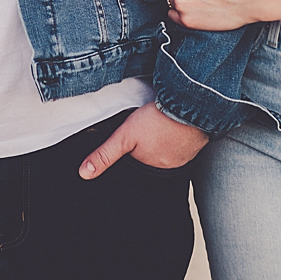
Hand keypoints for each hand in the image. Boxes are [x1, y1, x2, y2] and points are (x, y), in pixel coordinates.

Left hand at [79, 103, 207, 179]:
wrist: (191, 105)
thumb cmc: (158, 120)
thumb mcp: (124, 136)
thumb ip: (105, 154)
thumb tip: (84, 173)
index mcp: (150, 169)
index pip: (136, 167)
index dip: (132, 156)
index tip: (133, 145)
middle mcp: (169, 167)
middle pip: (152, 160)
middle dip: (147, 150)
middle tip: (146, 134)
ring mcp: (184, 157)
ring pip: (168, 152)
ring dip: (163, 143)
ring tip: (157, 130)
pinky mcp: (196, 144)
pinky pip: (183, 145)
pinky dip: (177, 138)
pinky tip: (173, 127)